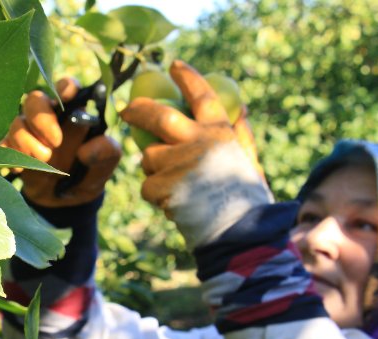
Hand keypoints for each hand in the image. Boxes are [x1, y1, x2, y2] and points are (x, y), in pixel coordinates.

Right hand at [1, 78, 120, 207]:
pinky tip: (20, 169)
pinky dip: (9, 154)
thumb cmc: (88, 172)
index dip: (64, 87)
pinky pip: (2, 143)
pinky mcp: (12, 148)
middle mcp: (47, 116)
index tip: (67, 97)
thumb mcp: (107, 164)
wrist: (67, 200)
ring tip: (44, 160)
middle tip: (56, 142)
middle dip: (42, 119)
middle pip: (34, 99)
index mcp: (72, 111)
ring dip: (28, 143)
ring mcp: (27, 131)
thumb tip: (87, 149)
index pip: (66, 87)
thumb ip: (106, 152)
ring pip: (16, 123)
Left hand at [121, 60, 272, 248]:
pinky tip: (175, 204)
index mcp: (220, 131)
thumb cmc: (246, 200)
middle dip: (138, 109)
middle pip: (156, 115)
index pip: (201, 94)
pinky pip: (147, 185)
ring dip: (154, 169)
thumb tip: (242, 110)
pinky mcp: (162, 186)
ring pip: (148, 157)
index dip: (187, 77)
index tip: (173, 65)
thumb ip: (241, 135)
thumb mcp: (249, 161)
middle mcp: (197, 141)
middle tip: (127, 111)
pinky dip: (156, 195)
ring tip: (177, 187)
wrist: (237, 234)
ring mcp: (178, 163)